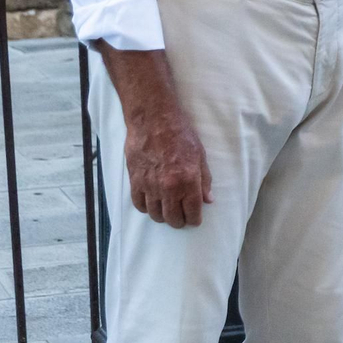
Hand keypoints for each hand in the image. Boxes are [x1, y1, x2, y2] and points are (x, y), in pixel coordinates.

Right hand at [123, 108, 212, 228]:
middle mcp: (168, 188)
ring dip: (163, 216)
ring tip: (168, 211)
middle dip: (179, 221)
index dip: (194, 219)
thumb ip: (204, 180)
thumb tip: (207, 200)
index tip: (195, 220)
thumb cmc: (181, 135)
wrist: (154, 121)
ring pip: (155, 214)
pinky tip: (153, 204)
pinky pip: (139, 205)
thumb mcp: (200, 155)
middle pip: (172, 218)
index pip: (192, 212)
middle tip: (182, 218)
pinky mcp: (135, 181)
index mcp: (188, 181)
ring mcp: (150, 186)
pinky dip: (147, 208)